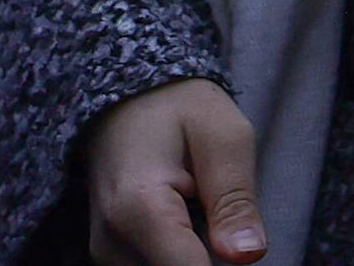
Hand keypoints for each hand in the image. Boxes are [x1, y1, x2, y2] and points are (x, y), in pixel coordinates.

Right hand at [80, 78, 264, 265]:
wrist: (126, 104)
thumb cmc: (181, 111)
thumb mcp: (225, 138)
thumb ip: (234, 200)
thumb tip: (248, 256)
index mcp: (138, 209)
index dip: (222, 265)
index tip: (240, 243)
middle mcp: (111, 242)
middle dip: (212, 258)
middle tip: (219, 208)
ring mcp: (106, 253)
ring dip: (195, 253)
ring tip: (200, 207)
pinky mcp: (110, 257)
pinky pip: (155, 265)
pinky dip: (178, 252)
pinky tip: (187, 221)